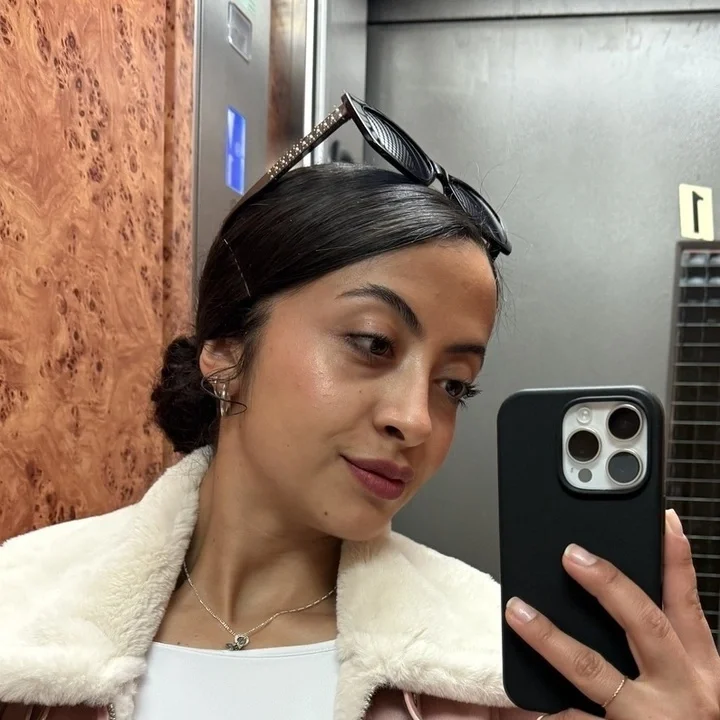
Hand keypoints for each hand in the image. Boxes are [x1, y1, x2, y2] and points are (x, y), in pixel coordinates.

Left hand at [504, 509, 719, 719]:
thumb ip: (667, 642)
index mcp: (702, 672)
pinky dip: (547, 711)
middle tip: (571, 554)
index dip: (676, 559)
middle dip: (607, 585)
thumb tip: (627, 581)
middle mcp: (681, 694)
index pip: (688, 603)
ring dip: (550, 637)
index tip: (660, 519)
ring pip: (592, 672)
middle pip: (643, 625)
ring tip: (516, 610)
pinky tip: (520, 702)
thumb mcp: (694, 686)